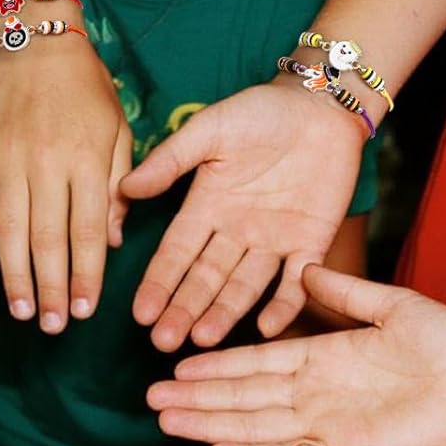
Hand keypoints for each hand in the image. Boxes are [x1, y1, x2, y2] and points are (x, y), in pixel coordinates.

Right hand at [0, 39, 131, 332]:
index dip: (86, 275)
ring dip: (14, 275)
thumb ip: (118, 185)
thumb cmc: (86, 89)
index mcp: (88, 160)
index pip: (88, 230)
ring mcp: (8, 160)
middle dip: (51, 288)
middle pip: (48, 238)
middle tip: (52, 326)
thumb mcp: (118, 129)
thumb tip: (112, 241)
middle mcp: (48, 163)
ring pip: (9, 229)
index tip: (85, 311)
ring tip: (22, 311)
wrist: (34, 41)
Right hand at [121, 80, 363, 349]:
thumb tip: (124, 188)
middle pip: (204, 280)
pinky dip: (284, 303)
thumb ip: (170, 161)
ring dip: (223, 313)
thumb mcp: (208, 130)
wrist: (321, 103)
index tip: (140, 314)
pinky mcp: (311, 242)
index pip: (176, 254)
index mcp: (206, 208)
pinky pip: (296, 280)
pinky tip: (266, 326)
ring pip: (243, 286)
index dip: (159, 284)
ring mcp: (273, 241)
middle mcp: (235, 233)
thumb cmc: (261, 111)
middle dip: (184, 310)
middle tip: (164, 342)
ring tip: (203, 340)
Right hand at [149, 268, 445, 445]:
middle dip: (196, 399)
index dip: (215, 364)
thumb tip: (302, 267)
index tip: (175, 363)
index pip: (255, 361)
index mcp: (322, 357)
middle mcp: (315, 394)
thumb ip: (345, 291)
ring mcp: (326, 424)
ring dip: (209, 424)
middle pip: (242, 397)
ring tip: (166, 423)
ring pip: (254, 425)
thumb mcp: (393, 304)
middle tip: (150, 401)